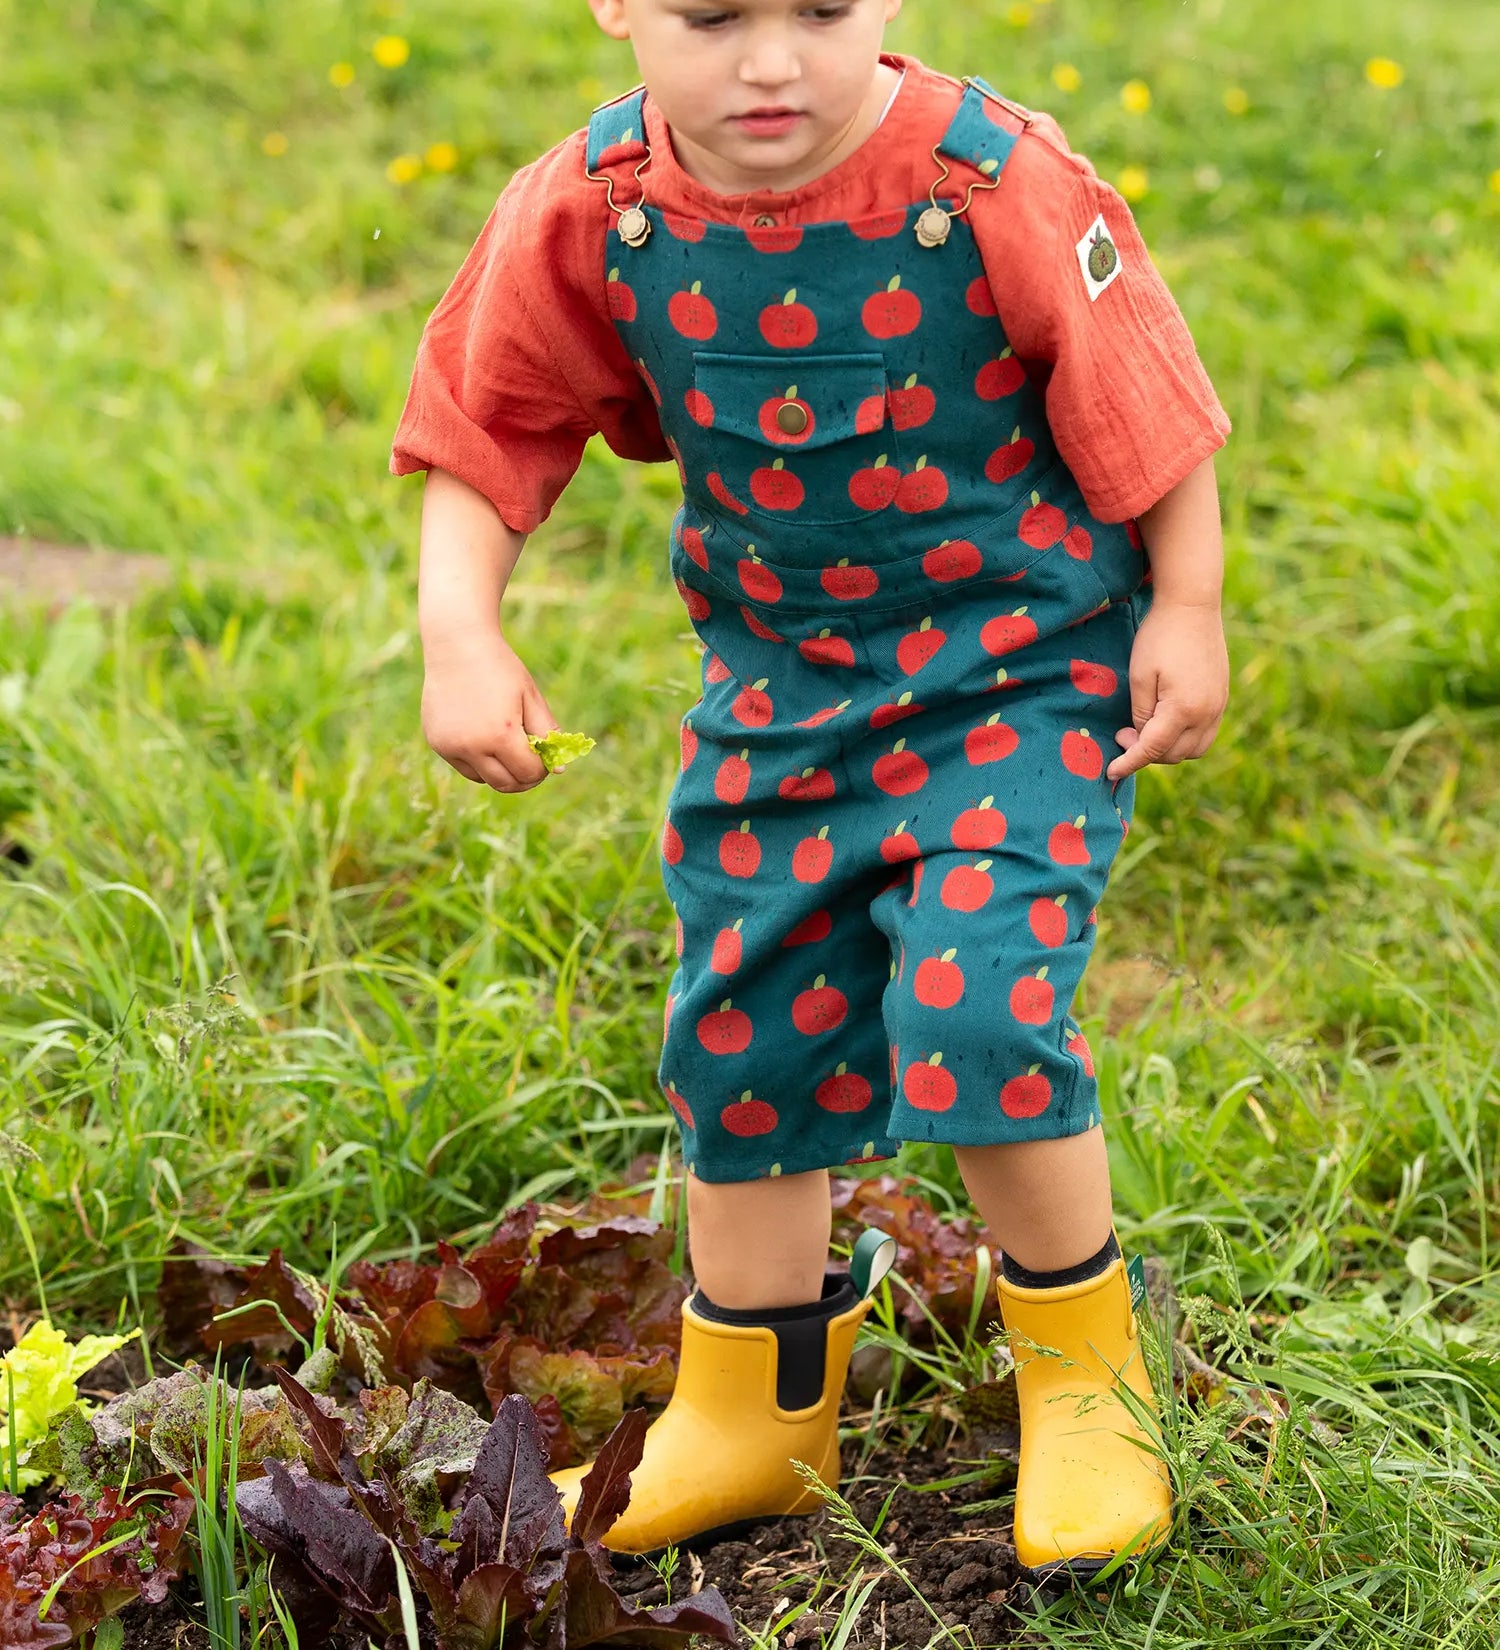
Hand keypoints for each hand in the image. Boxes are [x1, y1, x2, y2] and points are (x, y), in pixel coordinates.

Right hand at [421, 627, 559, 792]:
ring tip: (509, 747)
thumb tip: (559, 770)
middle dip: (524, 778)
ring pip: (484, 779)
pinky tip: (485, 738)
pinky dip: (479, 761)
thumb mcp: (530, 697)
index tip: (546, 758)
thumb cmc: (500, 669)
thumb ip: (547, 734)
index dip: (542, 769)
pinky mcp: (437, 743)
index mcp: (500, 735)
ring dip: (501, 771)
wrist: (456, 645)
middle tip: (532, 764)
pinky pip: (464, 766)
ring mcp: (450, 747)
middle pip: (506, 784)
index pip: (528, 772)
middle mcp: (472, 746)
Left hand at [1106, 599, 1227, 782]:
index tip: (1110, 772)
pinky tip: (1166, 725)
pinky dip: (1185, 739)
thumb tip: (1141, 739)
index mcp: (1183, 709)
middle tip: (1123, 735)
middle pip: (1174, 755)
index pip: (1152, 749)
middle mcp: (1207, 713)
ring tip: (1144, 732)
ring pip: (1194, 750)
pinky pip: (1205, 734)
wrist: (1192, 606)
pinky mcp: (1222, 699)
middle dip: (1146, 754)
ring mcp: (1219, 707)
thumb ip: (1140, 714)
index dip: (1129, 763)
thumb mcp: (1139, 677)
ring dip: (1168, 751)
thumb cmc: (1159, 638)